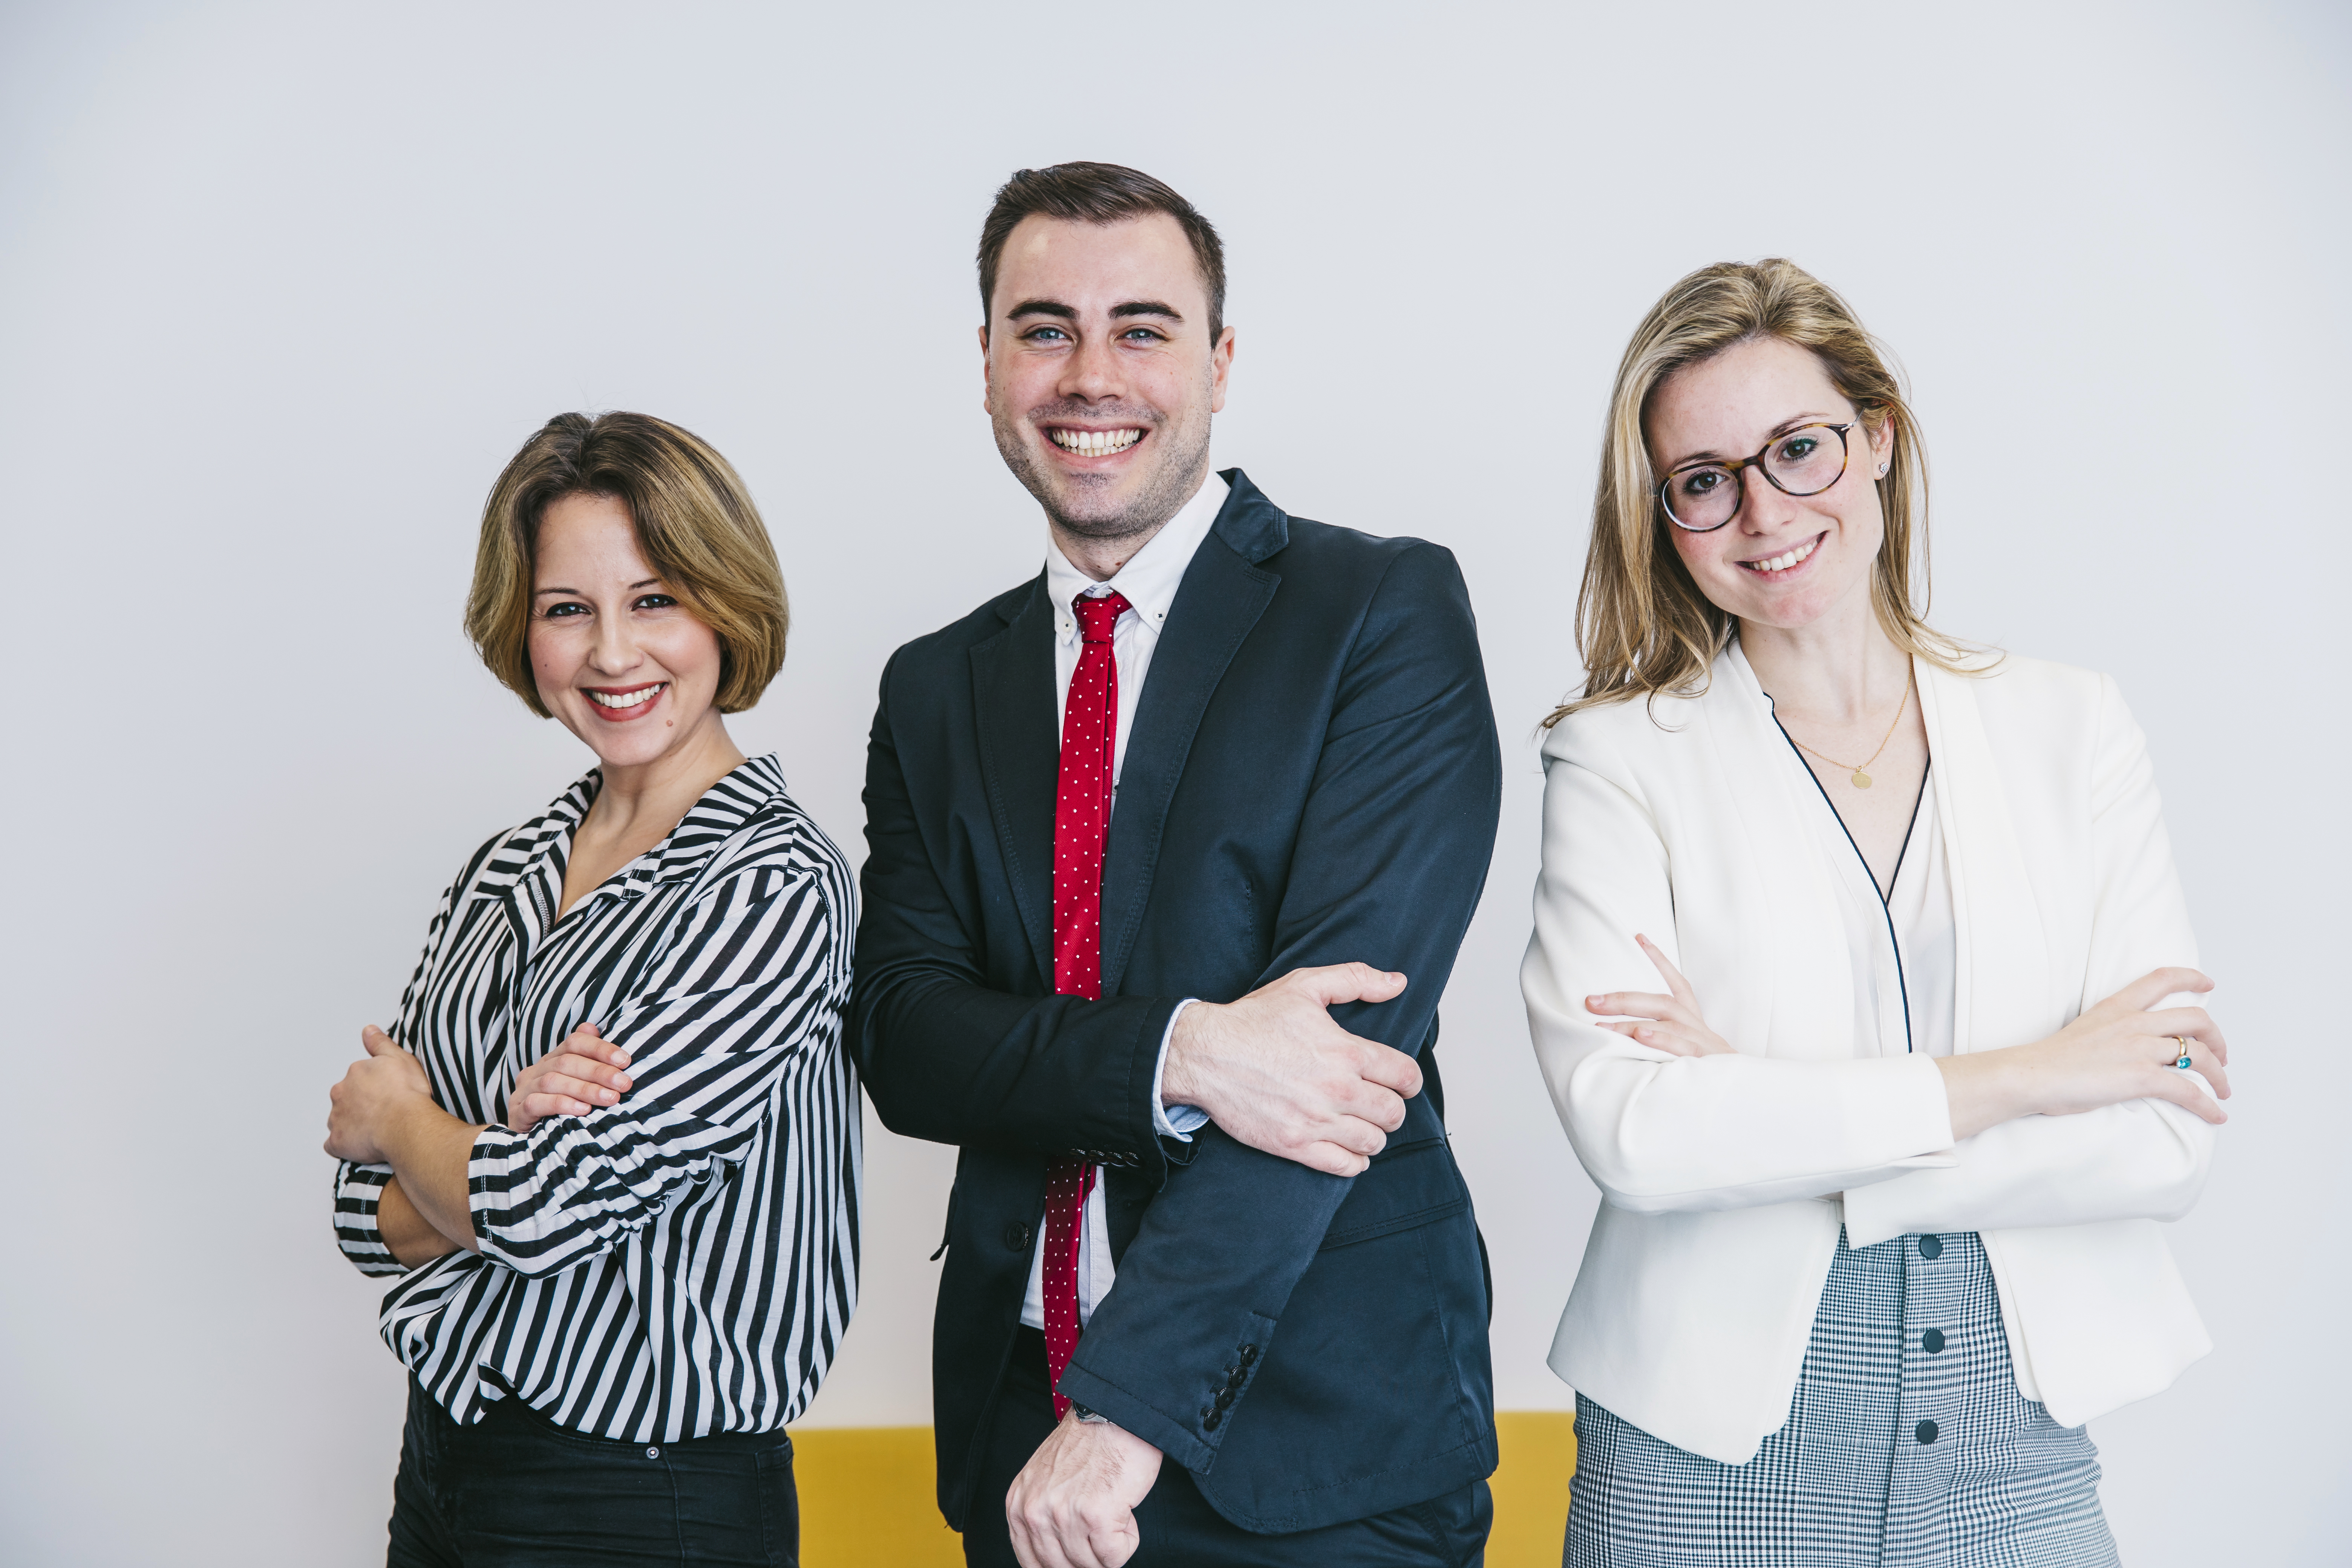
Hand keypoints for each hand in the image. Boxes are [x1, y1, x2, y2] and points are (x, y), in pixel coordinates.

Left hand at [324, 1025, 434, 1162]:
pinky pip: (335, 1144)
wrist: (407, 1124)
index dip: (374, 1087)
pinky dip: (345, 1145)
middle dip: (359, 1104)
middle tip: (382, 1112)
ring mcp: (337, 1119)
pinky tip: (362, 1145)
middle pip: (346, 1098)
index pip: (358, 1078)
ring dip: (352, 1123)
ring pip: (340, 1120)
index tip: (388, 1093)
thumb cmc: (407, 1093)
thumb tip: (367, 1030)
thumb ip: (380, 1043)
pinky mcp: (337, 1142)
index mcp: (354, 1074)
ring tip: (376, 1130)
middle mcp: (340, 1094)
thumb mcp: (399, 1057)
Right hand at [506, 1021, 633, 1134]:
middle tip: (624, 1083)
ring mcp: (523, 1090)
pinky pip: (537, 1103)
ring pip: (553, 1081)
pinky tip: (583, 1110)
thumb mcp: (576, 1084)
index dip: (600, 1048)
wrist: (527, 1140)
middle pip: (566, 1062)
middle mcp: (535, 1071)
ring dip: (585, 1089)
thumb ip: (586, 1059)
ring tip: (611, 1098)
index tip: (625, 1061)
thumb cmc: (561, 1109)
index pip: (574, 1042)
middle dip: (599, 1072)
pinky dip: (562, 1104)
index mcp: (551, 1059)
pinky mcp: (517, 1113)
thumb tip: (593, 1028)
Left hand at [1005, 1411, 1161, 1567]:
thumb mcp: (1045, 1481)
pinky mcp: (1095, 1516)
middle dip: (1088, 1557)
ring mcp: (1063, 1515)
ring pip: (1091, 1565)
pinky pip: (1114, 1557)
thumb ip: (1041, 1517)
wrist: (1116, 1416)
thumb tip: (1055, 1560)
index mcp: (1018, 1506)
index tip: (1078, 1559)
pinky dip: (1127, 1539)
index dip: (1061, 1565)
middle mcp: (1035, 1512)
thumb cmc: (1089, 1444)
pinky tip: (1123, 1509)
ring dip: (1110, 1544)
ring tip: (1113, 1509)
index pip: (1032, 1563)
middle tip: (1102, 1532)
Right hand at [1160, 963, 1420, 1176]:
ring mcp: (1316, 1121)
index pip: (1406, 1076)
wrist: (1206, 1054)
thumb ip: (1356, 979)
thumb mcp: (1305, 985)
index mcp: (1347, 1053)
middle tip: (1378, 1101)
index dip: (1409, 1080)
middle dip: (1392, 1108)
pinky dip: (1354, 1161)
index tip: (1400, 1081)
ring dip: (1373, 1134)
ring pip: (1373, 1142)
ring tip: (1361, 1123)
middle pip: (1394, 1113)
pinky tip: (1348, 1147)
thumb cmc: (1252, 1020)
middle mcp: (1337, 1090)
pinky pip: (1344, 1166)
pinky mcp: (1294, 1145)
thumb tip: (1398, 983)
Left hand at [1584, 934, 1734, 1056]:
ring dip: (1633, 1023)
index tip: (1639, 937)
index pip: (1678, 984)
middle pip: (1663, 1002)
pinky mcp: (1707, 1062)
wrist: (1742, 1094)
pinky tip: (1641, 1037)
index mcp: (1693, 1020)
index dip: (1659, 960)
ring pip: (1669, 1024)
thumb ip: (1660, 1038)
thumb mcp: (1683, 1049)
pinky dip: (1661, 1041)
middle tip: (1591, 1002)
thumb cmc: (1704, 1071)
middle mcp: (1698, 1027)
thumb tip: (1621, 1032)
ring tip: (1603, 1027)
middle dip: (1624, 999)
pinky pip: (1683, 1048)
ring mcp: (1704, 1043)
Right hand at [1939, 966, 2229, 1139]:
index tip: (2208, 984)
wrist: (2031, 1075)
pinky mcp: (2142, 1077)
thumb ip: (2111, 1032)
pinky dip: (2208, 1105)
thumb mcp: (2084, 1030)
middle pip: (2196, 1019)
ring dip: (2220, 1074)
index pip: (2161, 979)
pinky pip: (2189, 1091)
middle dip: (2218, 1038)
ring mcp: (2140, 1048)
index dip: (2191, 978)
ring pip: (2201, 1055)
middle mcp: (2134, 1023)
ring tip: (2223, 1089)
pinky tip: (2216, 1114)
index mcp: (2117, 1007)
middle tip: (2221, 1056)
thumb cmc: (2049, 1061)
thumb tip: (2125, 1049)